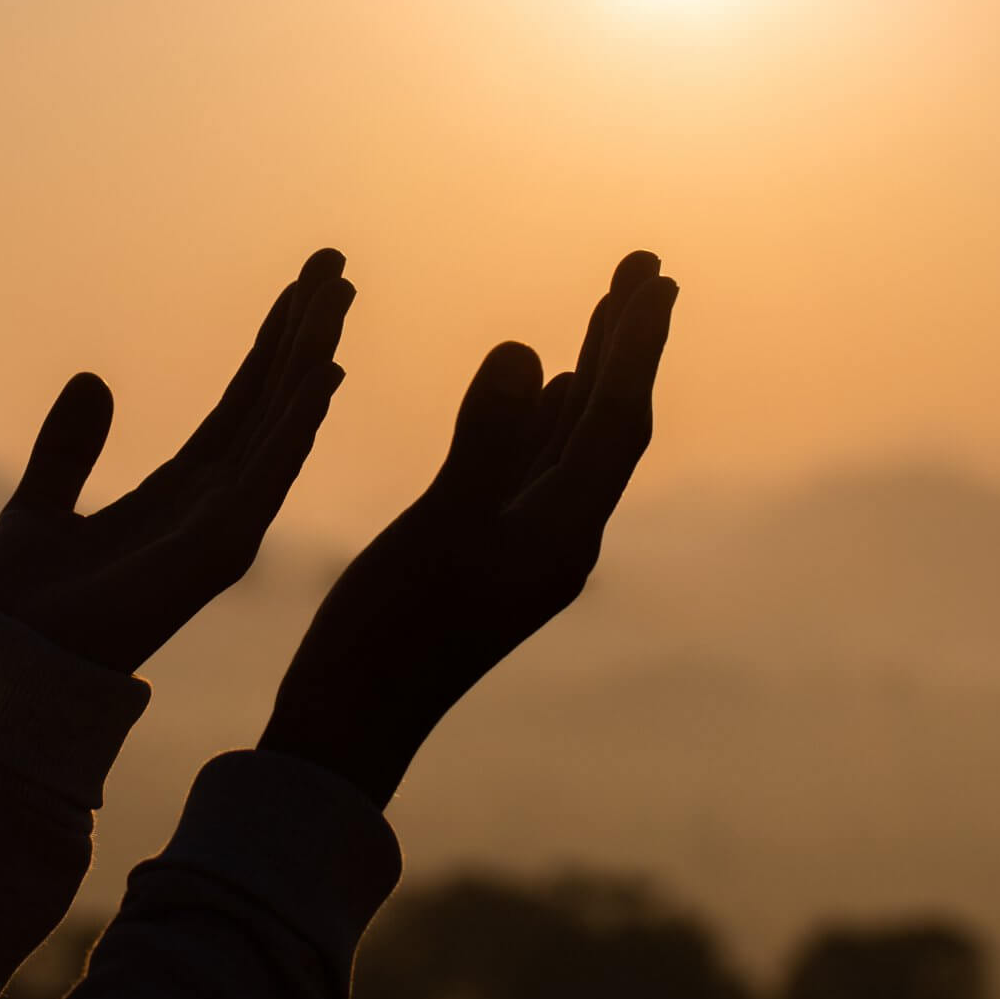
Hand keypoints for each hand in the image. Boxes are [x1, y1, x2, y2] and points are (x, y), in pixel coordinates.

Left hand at [0, 249, 352, 672]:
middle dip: (306, 335)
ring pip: (281, 428)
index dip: (272, 347)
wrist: (7, 661)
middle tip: (338, 267)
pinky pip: (267, 475)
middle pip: (273, 403)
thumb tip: (93, 380)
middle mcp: (215, 505)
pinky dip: (297, 424)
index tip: (303, 290)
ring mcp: (223, 527)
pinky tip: (324, 374)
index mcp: (179, 491)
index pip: (241, 404)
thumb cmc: (24, 603)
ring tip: (340, 298)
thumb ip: (70, 446)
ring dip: (312, 361)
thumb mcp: (39, 502)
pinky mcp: (217, 550)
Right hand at [260, 251, 676, 804]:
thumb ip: (487, 440)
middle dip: (628, 345)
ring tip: (613, 311)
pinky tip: (552, 387)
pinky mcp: (491, 557)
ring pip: (575, 444)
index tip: (651, 276)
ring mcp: (527, 551)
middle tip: (648, 269)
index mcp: (561, 537)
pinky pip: (538, 468)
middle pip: (609, 425)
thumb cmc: (387, 636)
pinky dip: (550, 416)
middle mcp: (560, 541)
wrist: (348, 728)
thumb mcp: (438, 527)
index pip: (615, 422)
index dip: (634, 345)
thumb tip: (533, 352)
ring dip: (596, 371)